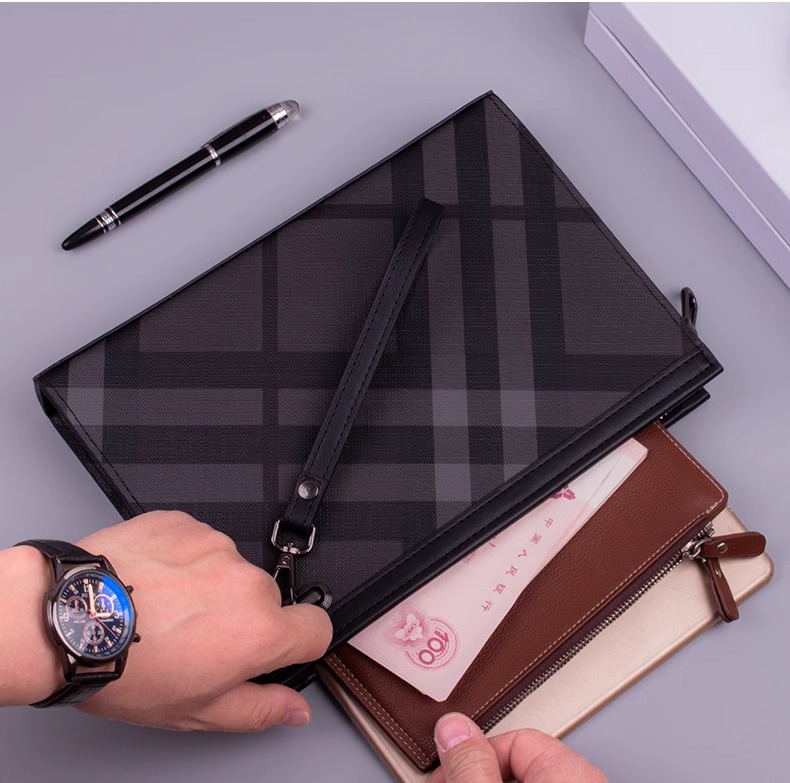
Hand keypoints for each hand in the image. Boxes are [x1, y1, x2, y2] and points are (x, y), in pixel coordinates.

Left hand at [2, 511, 332, 730]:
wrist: (67, 621)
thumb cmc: (124, 669)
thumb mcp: (196, 711)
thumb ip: (258, 709)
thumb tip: (294, 709)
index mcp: (259, 631)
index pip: (318, 627)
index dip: (300, 642)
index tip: (276, 647)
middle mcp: (247, 581)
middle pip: (268, 599)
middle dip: (241, 616)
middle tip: (195, 637)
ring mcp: (217, 545)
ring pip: (231, 569)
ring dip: (210, 585)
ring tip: (164, 608)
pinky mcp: (187, 524)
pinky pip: (200, 543)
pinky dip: (183, 560)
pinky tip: (153, 583)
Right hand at [431, 713, 606, 782]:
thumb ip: (472, 765)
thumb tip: (453, 727)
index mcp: (571, 771)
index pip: (514, 737)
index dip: (470, 752)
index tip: (444, 776)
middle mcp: (587, 782)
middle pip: (520, 761)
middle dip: (479, 771)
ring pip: (530, 781)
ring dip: (492, 782)